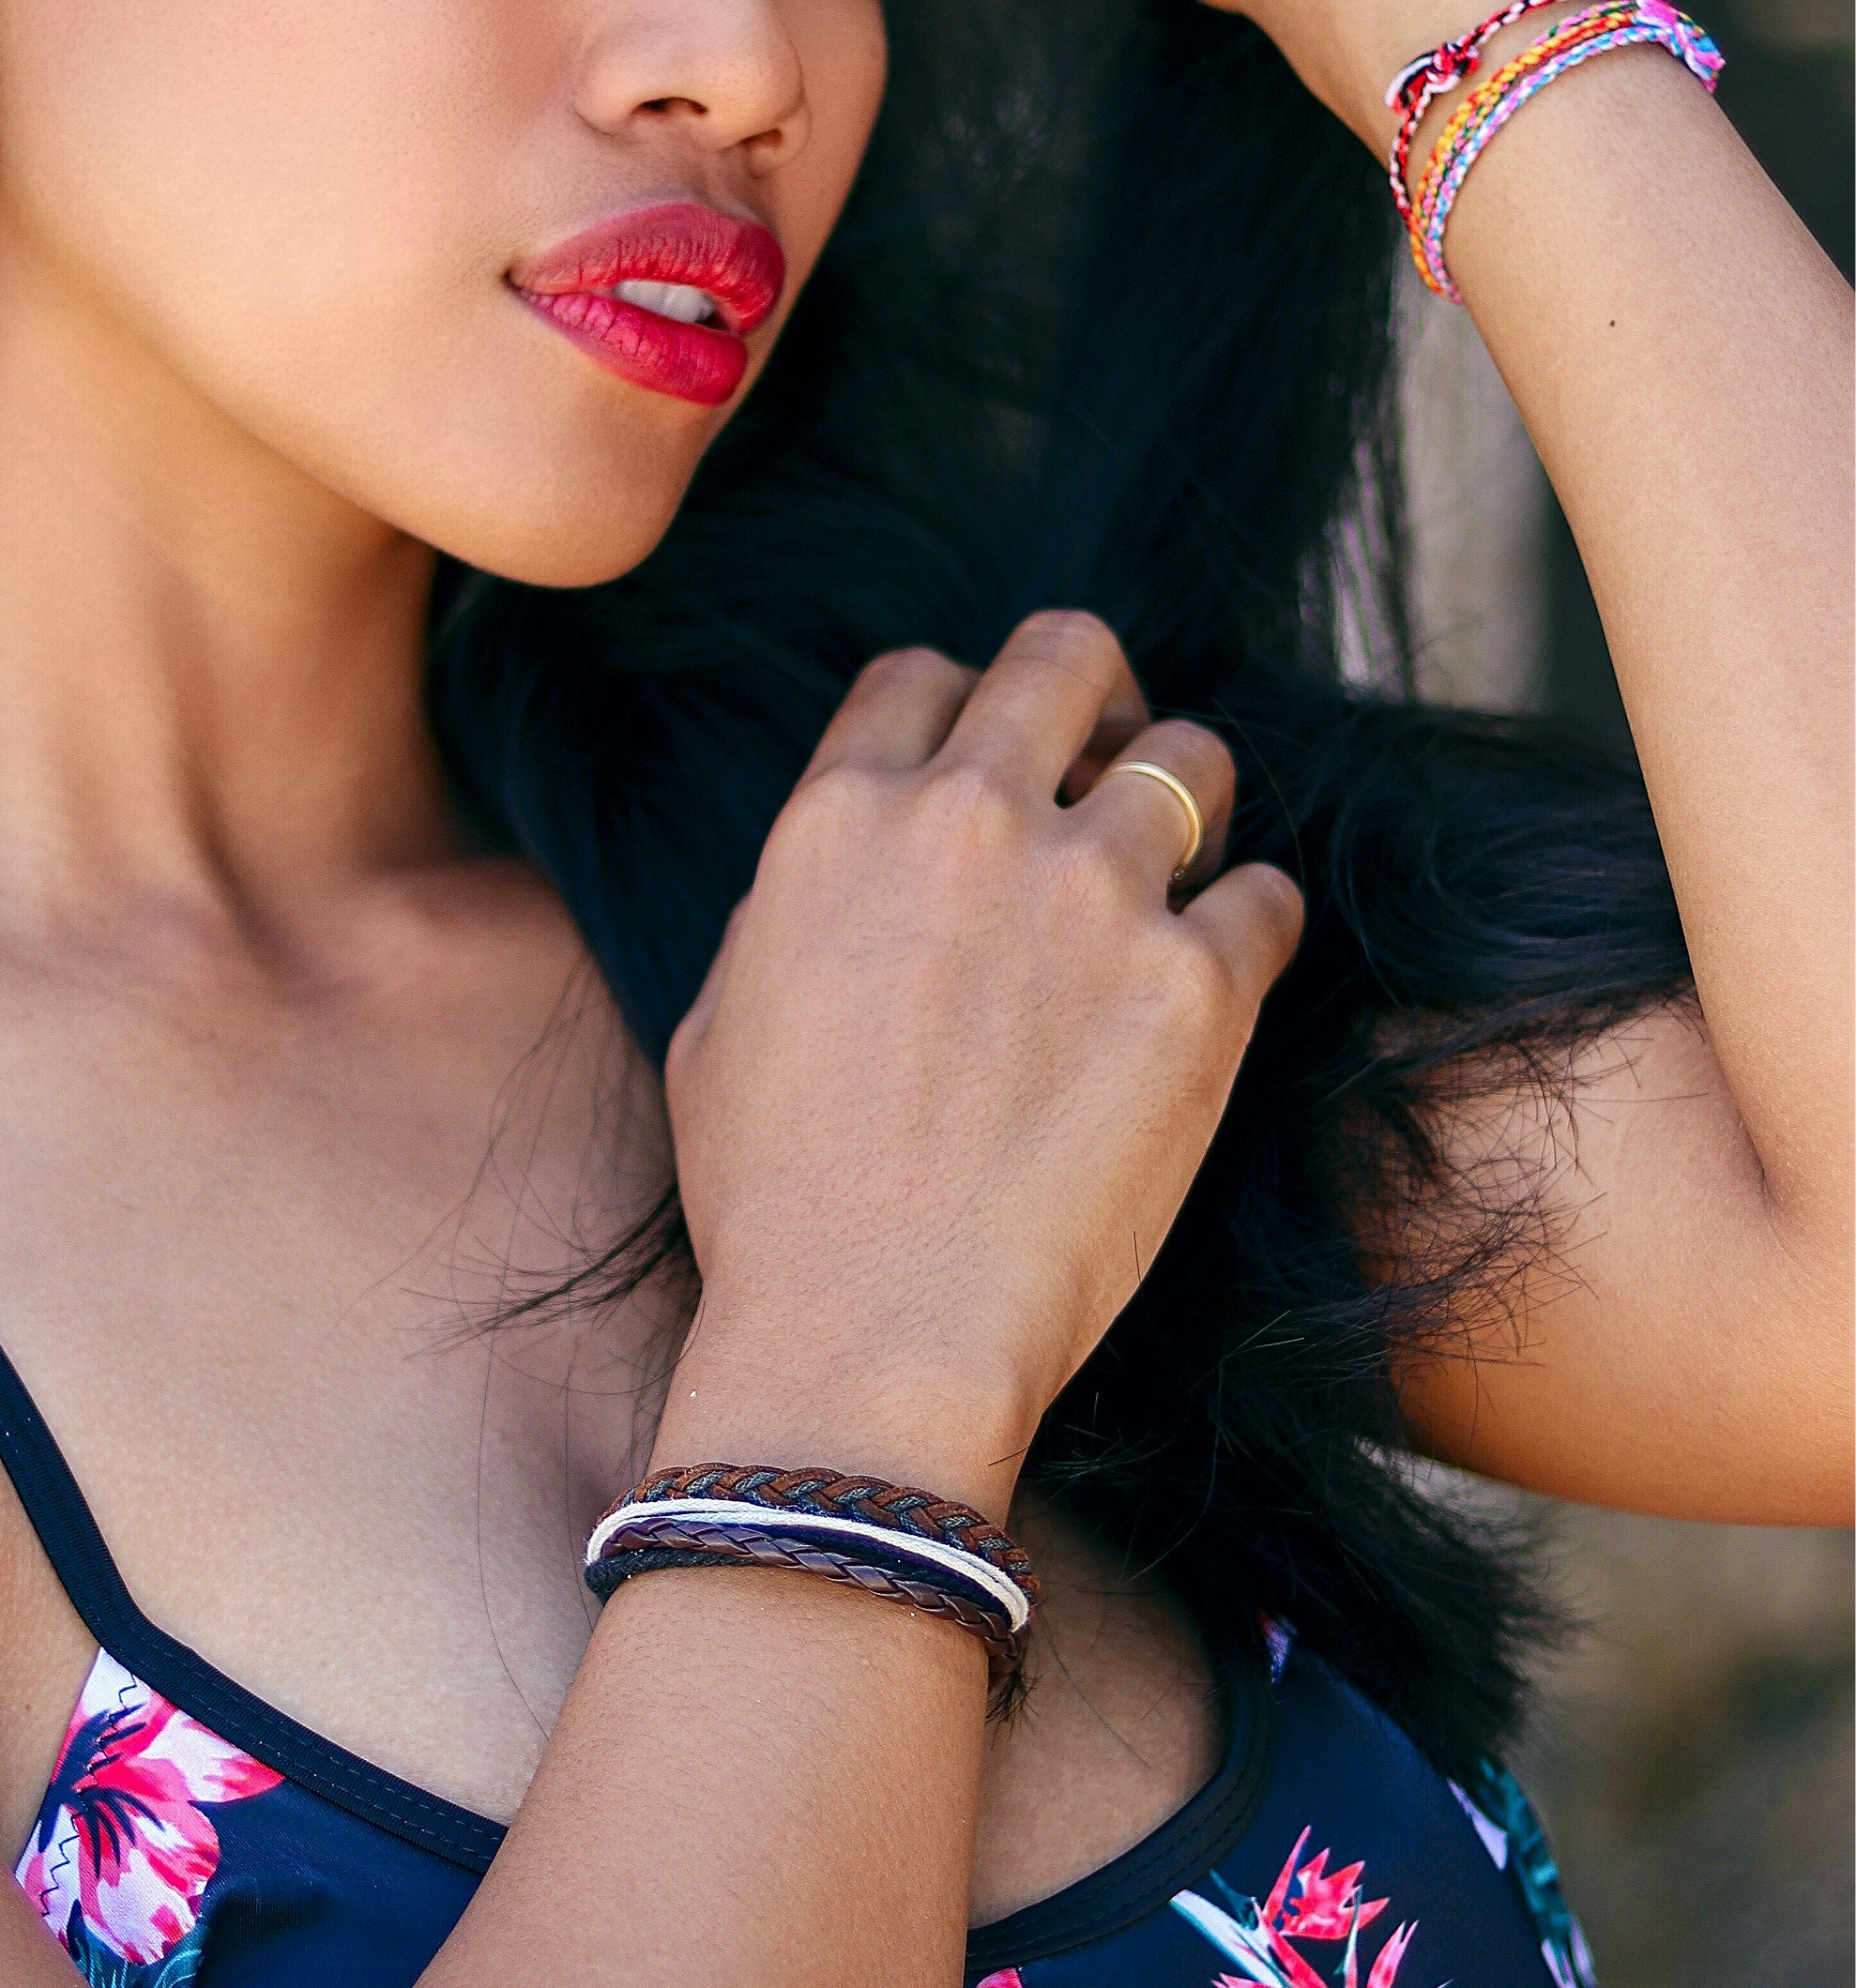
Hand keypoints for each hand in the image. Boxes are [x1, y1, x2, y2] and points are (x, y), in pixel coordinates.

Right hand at [657, 614, 1303, 1509]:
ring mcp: (1093, 894)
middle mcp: (968, 822)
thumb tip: (846, 880)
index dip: (966, 707)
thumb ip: (788, 912)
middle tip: (1111, 765)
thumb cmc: (776, 1206)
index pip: (923, 674)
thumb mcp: (719, 1025)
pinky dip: (1253, 929)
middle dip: (1098, 694)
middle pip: (1069, 653)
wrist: (875, 1334)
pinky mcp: (1196, 986)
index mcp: (838, 820)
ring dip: (1191, 808)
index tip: (999, 761)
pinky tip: (1220, 983)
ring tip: (1178, 884)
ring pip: (1195, 755)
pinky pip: (1270, 896)